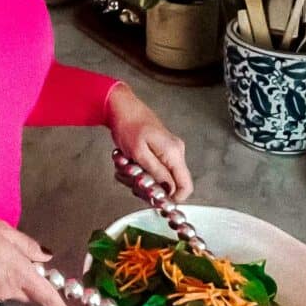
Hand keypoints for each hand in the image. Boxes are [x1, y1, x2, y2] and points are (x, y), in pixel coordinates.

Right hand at [0, 213, 73, 305]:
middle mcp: (4, 290)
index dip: (58, 305)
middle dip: (29, 283)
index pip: (45, 295)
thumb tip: (44, 256)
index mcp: (17, 274)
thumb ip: (27, 245)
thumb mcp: (2, 230)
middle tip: (21, 260)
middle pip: (25, 293)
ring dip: (7, 278)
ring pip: (6, 290)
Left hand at [105, 83, 192, 199]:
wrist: (121, 107)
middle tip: (131, 175)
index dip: (171, 198)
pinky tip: (126, 160)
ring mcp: (167, 153)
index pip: (185, 187)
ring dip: (137, 177)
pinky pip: (150, 170)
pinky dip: (136, 170)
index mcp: (174, 153)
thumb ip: (157, 172)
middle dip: (147, 186)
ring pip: (156, 179)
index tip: (153, 198)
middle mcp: (175, 154)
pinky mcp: (158, 153)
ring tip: (125, 164)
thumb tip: (170, 190)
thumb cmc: (128, 124)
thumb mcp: (139, 152)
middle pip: (168, 186)